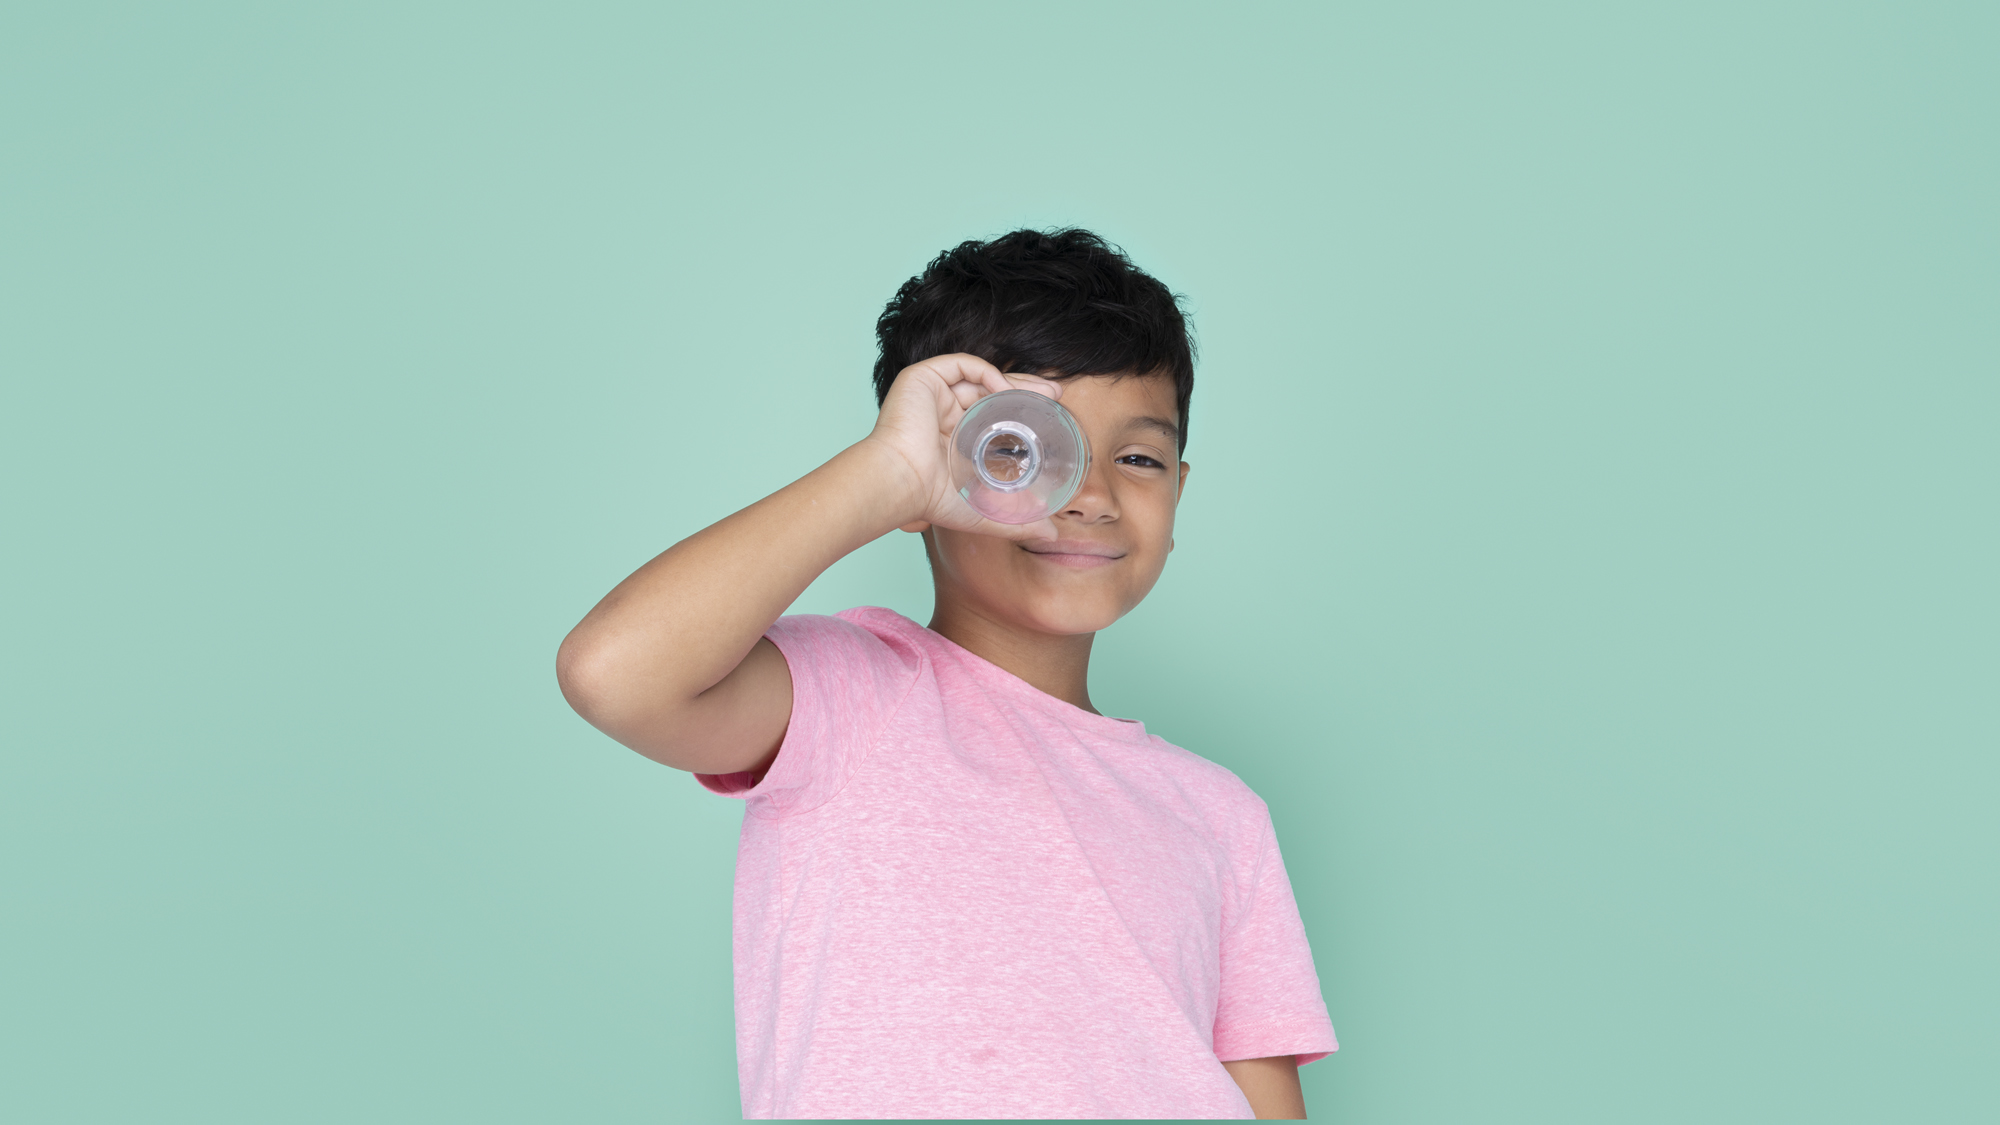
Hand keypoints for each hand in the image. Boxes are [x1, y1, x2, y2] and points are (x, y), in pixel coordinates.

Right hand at [860, 354, 1062, 539]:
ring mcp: (932, 395)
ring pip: (980, 378)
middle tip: (1056, 395)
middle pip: (989, 392)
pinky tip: (1006, 389)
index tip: (1050, 413)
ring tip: (1046, 392)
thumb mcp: (983, 511)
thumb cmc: (931, 499)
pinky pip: (962, 365)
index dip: (1020, 411)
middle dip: (1025, 391)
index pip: (991, 415)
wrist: (901, 482)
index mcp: (950, 437)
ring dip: (1015, 381)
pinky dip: (987, 372)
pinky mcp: (922, 379)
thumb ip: (1017, 522)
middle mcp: (941, 413)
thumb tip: (1052, 536)